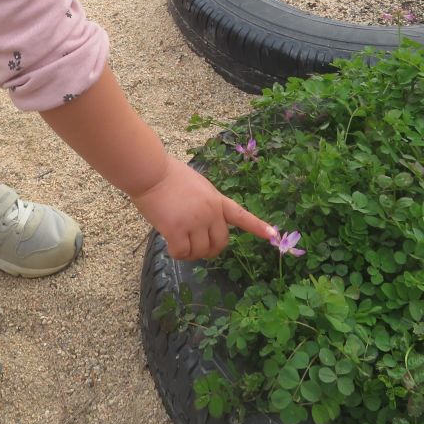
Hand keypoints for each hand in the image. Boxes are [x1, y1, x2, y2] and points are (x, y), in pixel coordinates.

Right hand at [131, 155, 274, 260]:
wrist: (150, 171)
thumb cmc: (167, 174)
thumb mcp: (196, 185)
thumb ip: (203, 203)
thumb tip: (199, 225)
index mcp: (216, 199)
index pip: (241, 215)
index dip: (257, 227)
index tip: (274, 235)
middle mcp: (210, 212)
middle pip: (220, 243)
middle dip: (209, 250)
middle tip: (194, 247)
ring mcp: (195, 221)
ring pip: (200, 251)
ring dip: (190, 252)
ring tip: (177, 241)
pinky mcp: (177, 230)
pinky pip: (182, 253)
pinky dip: (176, 253)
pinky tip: (168, 243)